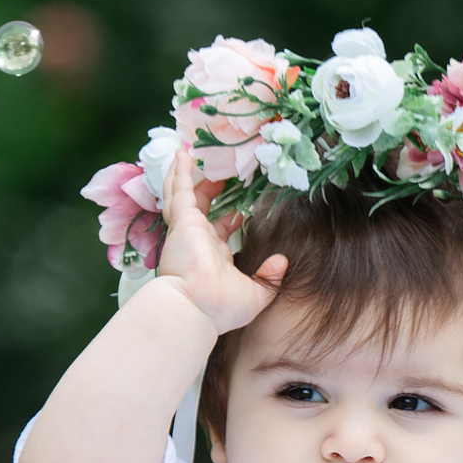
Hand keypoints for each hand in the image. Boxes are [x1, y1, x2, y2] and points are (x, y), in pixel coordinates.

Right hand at [155, 146, 286, 333]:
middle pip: (202, 208)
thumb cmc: (221, 307)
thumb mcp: (257, 294)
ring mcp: (188, 229)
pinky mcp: (182, 220)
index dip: (232, 217)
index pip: (222, 230)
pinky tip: (183, 154)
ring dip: (190, 176)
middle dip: (209, 190)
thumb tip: (282, 261)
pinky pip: (180, 190)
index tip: (242, 208)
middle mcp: (198, 240)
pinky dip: (180, 171)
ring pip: (185, 195)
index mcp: (214, 256)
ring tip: (194, 156)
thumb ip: (270, 277)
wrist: (195, 308)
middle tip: (222, 174)